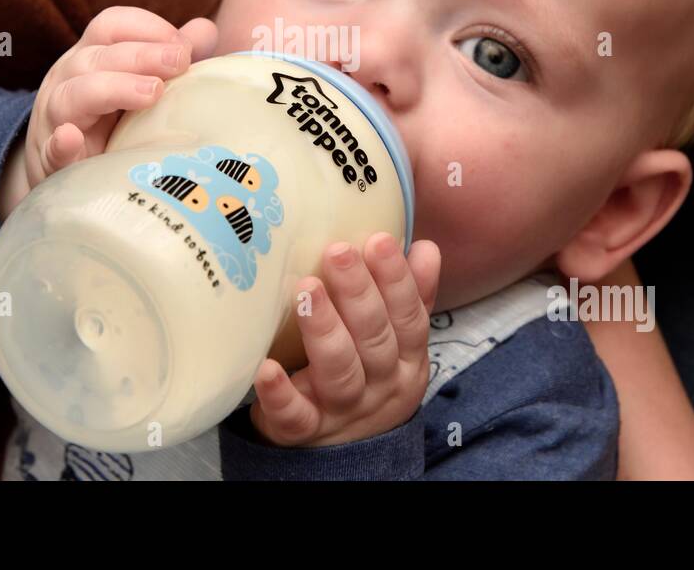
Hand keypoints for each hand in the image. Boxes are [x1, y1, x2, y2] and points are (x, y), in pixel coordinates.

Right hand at [0, 6, 217, 218]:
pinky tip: (71, 138)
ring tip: (151, 93)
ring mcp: (55, 118)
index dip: (147, 28)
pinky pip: (50, 150)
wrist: (69, 175)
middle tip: (180, 62)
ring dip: (113, 89)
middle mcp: (68, 79)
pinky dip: (60, 144)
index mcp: (92, 56)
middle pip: (97, 57)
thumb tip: (205, 30)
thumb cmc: (110, 121)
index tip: (183, 45)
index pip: (111, 25)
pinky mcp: (52, 160)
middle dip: (142, 55)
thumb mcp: (139, 84)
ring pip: (73, 94)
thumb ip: (171, 58)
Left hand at [248, 232, 441, 446]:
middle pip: (373, 338)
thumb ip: (412, 295)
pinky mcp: (303, 430)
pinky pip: (294, 416)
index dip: (396, 279)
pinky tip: (266, 369)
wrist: (345, 452)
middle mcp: (380, 384)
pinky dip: (280, 394)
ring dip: (324, 329)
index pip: (408, 316)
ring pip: (339, 371)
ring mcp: (342, 410)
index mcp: (407, 358)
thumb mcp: (398, 341)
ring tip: (306, 290)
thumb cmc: (368, 375)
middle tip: (338, 252)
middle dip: (358, 293)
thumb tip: (427, 247)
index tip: (378, 240)